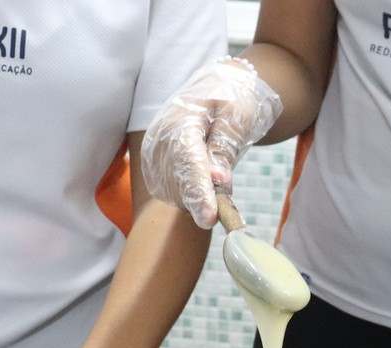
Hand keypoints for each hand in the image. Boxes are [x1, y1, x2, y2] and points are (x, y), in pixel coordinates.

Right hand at [140, 59, 282, 227]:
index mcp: (180, 120)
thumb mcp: (238, 113)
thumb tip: (218, 180)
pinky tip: (205, 177)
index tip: (210, 218)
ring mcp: (152, 156)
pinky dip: (193, 196)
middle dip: (206, 196)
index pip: (188, 163)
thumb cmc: (231, 97)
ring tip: (217, 169)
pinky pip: (174, 196)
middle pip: (180, 185)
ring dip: (201, 196)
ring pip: (177, 195)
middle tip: (227, 185)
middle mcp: (158, 140)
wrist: (214, 86)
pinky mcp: (153, 169)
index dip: (199, 192)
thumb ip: (226, 144)